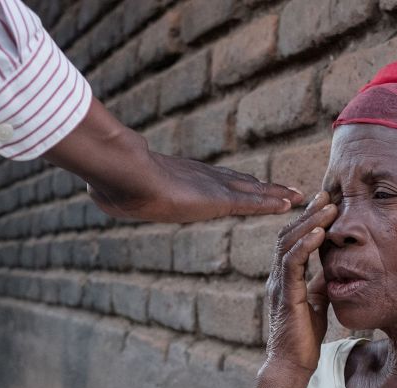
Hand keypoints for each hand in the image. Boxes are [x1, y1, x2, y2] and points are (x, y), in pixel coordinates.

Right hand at [44, 99, 302, 222]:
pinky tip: (291, 204)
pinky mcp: (217, 199)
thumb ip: (115, 193)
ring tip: (300, 197)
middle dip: (266, 188)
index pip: (218, 182)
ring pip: (254, 191)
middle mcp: (203, 179)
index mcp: (184, 179)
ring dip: (277, 195)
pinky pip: (252, 202)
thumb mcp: (116, 191)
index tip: (253, 186)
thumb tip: (96, 192)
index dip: (239, 185)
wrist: (124, 174)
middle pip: (243, 183)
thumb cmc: (115, 181)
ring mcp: (212, 187)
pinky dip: (272, 203)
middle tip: (289, 191)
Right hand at [265, 191, 337, 373]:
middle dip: (308, 212)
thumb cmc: (304, 338)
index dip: (308, 219)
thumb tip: (332, 268)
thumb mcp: (317, 303)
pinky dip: (305, 245)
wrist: (292, 364)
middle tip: (327, 193)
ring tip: (328, 206)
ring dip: (309, 222)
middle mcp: (278, 277)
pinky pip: (292, 263)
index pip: (294, 240)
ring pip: (288, 243)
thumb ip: (320, 283)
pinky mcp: (285, 294)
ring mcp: (279, 284)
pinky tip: (320, 233)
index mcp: (285, 277)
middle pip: (288, 234)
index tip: (326, 201)